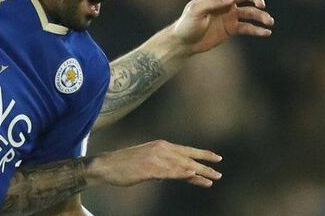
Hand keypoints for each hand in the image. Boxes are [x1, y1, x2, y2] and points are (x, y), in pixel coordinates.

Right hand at [87, 140, 221, 187]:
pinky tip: (193, 175)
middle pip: (188, 157)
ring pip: (182, 165)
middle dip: (205, 165)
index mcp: (159, 146)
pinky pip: (171, 172)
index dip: (202, 154)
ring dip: (199, 172)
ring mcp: (155, 158)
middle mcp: (160, 149)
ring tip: (213, 178)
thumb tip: (171, 174)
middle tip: (219, 173)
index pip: (186, 150)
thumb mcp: (146, 162)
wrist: (105, 165)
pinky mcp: (150, 168)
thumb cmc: (123, 165)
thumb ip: (161, 165)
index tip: (217, 157)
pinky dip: (183, 173)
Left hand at [171, 0, 273, 54]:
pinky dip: (258, 30)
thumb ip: (212, 3)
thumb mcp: (195, 11)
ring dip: (261, 16)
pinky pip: (248, 28)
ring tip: (269, 22)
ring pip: (250, 12)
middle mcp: (225, 3)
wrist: (184, 43)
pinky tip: (267, 32)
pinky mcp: (232, 29)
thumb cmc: (186, 24)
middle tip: (262, 6)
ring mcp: (229, 15)